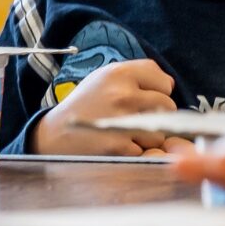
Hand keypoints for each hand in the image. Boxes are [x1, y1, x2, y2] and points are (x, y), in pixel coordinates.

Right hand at [31, 59, 176, 155]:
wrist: (53, 133)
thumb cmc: (87, 103)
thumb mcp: (107, 76)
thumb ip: (140, 74)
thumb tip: (171, 86)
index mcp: (121, 73)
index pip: (166, 83)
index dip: (160, 93)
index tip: (146, 98)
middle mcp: (123, 95)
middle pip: (168, 107)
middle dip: (157, 115)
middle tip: (138, 118)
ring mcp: (120, 122)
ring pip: (159, 131)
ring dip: (149, 136)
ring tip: (128, 133)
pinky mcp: (116, 147)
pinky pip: (144, 150)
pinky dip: (136, 152)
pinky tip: (120, 146)